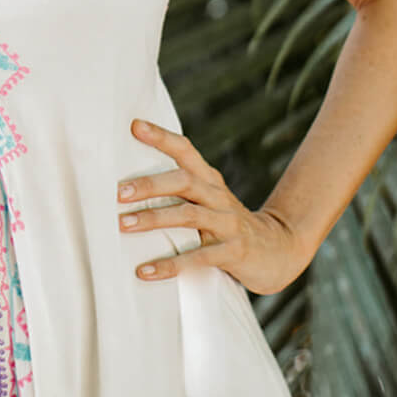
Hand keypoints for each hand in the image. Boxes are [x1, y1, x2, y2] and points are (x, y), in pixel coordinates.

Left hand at [117, 119, 308, 294]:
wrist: (277, 250)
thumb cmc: (227, 223)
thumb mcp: (208, 200)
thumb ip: (179, 190)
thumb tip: (129, 183)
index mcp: (209, 179)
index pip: (185, 150)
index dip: (161, 136)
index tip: (134, 126)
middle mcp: (218, 196)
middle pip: (183, 181)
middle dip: (150, 185)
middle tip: (118, 191)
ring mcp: (228, 223)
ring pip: (188, 215)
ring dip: (153, 219)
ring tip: (123, 225)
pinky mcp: (233, 252)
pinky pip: (198, 258)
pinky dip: (170, 264)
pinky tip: (145, 271)